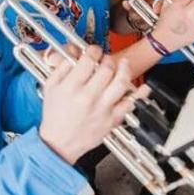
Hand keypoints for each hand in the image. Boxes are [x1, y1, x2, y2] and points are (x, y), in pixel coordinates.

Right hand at [39, 45, 145, 163]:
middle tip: (105, 58)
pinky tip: (143, 87)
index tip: (93, 51)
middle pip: (106, 69)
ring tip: (124, 64)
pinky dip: (139, 94)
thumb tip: (72, 56)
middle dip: (107, 59)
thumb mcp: (49, 88)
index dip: (93, 51)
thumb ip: (60, 69)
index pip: (88, 60)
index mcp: (72, 87)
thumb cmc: (54, 117)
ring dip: (125, 69)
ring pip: (121, 82)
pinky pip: (129, 104)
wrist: (60, 143)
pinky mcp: (111, 119)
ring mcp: (102, 108)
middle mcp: (88, 96)